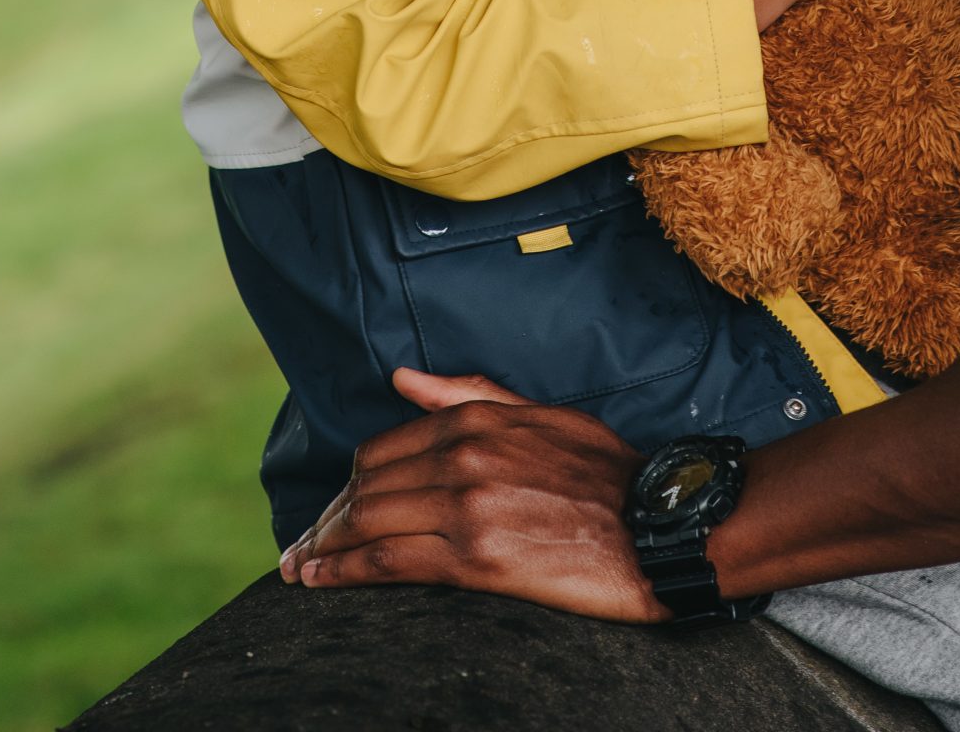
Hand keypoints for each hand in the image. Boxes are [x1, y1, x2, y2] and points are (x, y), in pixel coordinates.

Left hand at [279, 367, 659, 619]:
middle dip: (326, 519)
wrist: (658, 525)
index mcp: (476, 419)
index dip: (346, 485)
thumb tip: (403, 378)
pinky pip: (390, 562)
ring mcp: (468, 505)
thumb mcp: (543, 414)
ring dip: (324, 548)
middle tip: (302, 548)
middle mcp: (464, 455)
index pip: (383, 450)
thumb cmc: (607, 473)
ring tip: (300, 569)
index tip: (328, 511)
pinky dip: (346, 572)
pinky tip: (323, 583)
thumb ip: (469, 396)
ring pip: (369, 523)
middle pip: (366, 486)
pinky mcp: (477, 558)